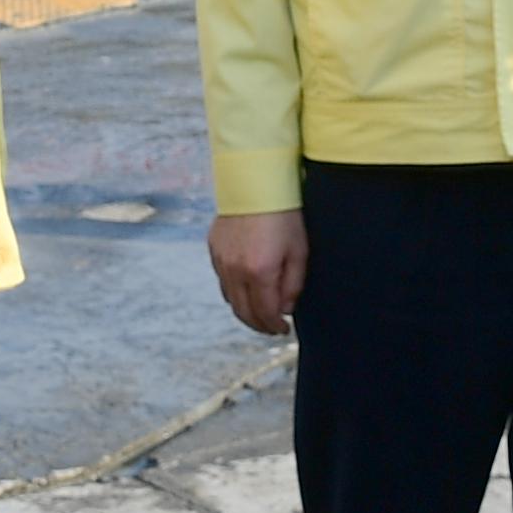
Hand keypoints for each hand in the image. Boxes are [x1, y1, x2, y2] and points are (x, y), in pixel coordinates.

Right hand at [210, 210, 307, 336]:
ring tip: (260, 312)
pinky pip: (222, 279)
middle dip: (258, 325)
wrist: (257, 183)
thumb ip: (293, 285)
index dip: (274, 326)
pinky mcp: (214, 248)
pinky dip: (234, 291)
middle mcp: (235, 270)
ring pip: (230, 298)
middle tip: (271, 327)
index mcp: (259, 272)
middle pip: (243, 312)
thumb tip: (285, 309)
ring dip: (245, 310)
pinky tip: (247, 288)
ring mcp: (221, 260)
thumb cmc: (284, 215)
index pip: (264, 314)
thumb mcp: (299, 251)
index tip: (283, 329)